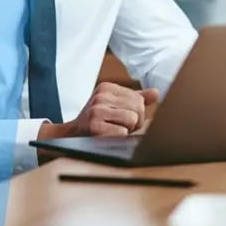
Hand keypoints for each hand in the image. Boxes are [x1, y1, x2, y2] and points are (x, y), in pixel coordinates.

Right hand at [38, 82, 159, 139]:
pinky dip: (118, 138)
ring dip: (127, 130)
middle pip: (138, 108)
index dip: (137, 113)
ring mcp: (96, 109)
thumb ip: (135, 98)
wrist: (69, 135)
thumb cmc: (96, 121)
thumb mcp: (113, 105)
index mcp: (107, 87)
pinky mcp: (93, 125)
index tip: (122, 119)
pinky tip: (107, 136)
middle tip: (119, 127)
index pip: (139, 99)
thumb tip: (156, 93)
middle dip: (134, 123)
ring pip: (132, 120)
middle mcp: (101, 95)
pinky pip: (122, 133)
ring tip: (113, 130)